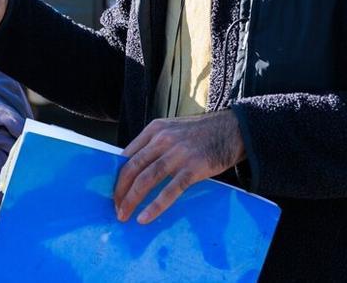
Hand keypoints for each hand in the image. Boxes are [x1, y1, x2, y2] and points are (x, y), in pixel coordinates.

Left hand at [113, 110, 245, 224]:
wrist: (233, 130)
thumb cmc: (202, 133)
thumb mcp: (173, 129)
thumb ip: (155, 144)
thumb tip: (136, 167)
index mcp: (155, 129)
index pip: (127, 154)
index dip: (117, 176)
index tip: (113, 191)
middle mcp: (163, 140)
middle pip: (133, 168)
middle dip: (120, 191)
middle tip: (116, 208)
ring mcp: (178, 154)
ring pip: (146, 180)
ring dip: (132, 200)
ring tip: (124, 215)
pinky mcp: (193, 169)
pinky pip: (170, 191)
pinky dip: (155, 206)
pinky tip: (145, 217)